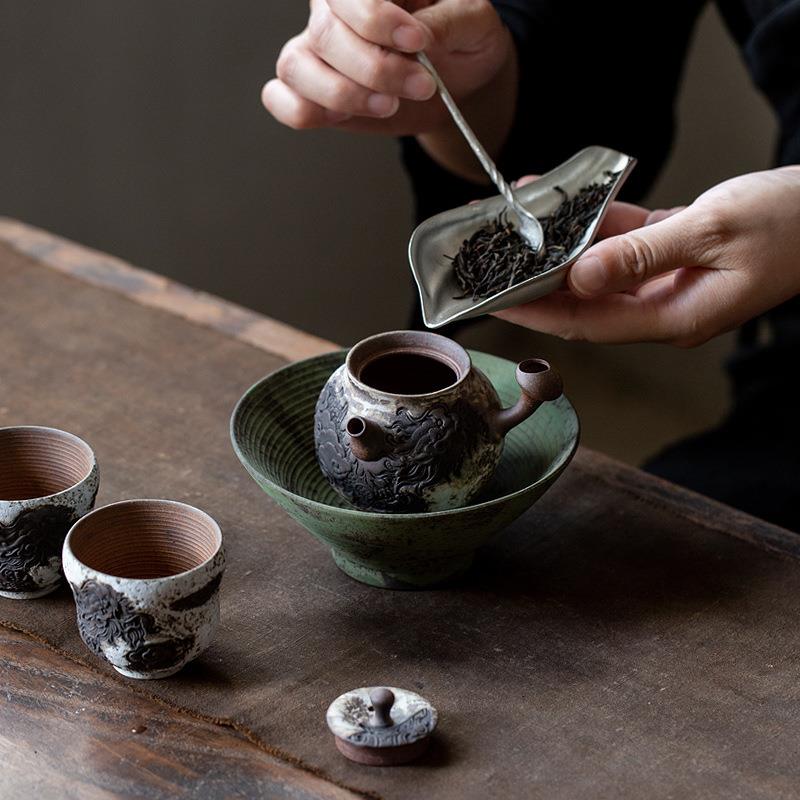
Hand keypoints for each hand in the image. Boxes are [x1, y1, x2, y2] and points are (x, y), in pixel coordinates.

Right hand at [262, 0, 511, 136]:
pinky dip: (301, 111)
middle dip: (376, 69)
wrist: (459, 79)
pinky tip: (341, 115)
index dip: (376, 19)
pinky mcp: (314, 92)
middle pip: (325, 34)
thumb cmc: (461, 38)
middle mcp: (333, 13)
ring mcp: (317, 52)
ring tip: (389, 105)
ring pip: (296, 66)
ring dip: (344, 94)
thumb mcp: (473, 21)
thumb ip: (448, 20)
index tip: (417, 42)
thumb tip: (420, 35)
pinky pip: (280, 98)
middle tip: (421, 84)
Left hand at [495, 167, 799, 346]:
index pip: (584, 324)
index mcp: (671, 317)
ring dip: (560, 244)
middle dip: (535, 279)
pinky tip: (566, 201)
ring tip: (517, 220)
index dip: (535, 313)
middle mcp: (661, 306)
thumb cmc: (792, 223)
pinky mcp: (674, 252)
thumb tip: (580, 277)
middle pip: (582, 299)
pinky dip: (595, 222)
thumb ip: (643, 255)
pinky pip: (623, 241)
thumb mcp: (713, 232)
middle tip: (489, 259)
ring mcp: (667, 280)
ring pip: (598, 267)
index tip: (492, 300)